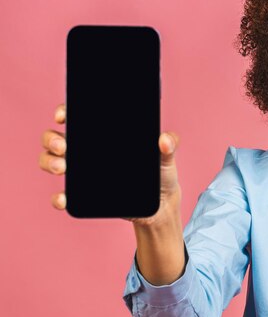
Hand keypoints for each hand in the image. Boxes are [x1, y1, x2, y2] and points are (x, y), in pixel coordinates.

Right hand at [39, 103, 181, 225]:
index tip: (63, 115)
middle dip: (52, 139)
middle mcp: (87, 151)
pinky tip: (64, 198)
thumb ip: (169, 146)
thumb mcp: (166, 157)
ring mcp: (82, 173)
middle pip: (56, 137)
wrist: (159, 205)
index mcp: (104, 135)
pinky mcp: (83, 195)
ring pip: (52, 161)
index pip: (77, 117)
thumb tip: (164, 139)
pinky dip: (58, 197)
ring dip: (49, 162)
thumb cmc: (160, 173)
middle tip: (64, 147)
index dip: (64, 111)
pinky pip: (63, 195)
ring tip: (63, 168)